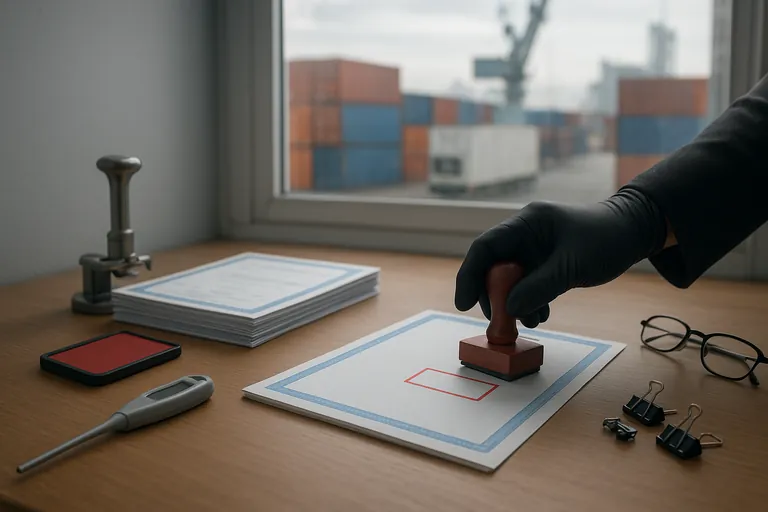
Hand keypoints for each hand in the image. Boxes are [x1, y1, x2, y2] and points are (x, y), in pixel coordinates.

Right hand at [454, 188, 667, 327]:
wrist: (634, 233)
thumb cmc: (606, 239)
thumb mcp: (571, 267)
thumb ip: (539, 288)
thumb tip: (510, 310)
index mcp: (526, 223)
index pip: (485, 247)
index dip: (469, 275)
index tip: (464, 304)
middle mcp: (524, 234)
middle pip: (492, 267)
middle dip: (493, 296)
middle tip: (501, 321)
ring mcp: (533, 249)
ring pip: (508, 280)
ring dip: (513, 303)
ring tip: (528, 322)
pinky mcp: (543, 263)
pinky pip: (526, 285)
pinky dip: (529, 302)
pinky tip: (541, 315)